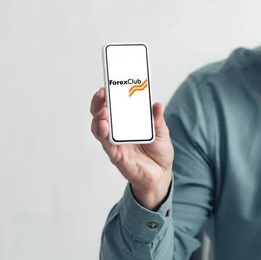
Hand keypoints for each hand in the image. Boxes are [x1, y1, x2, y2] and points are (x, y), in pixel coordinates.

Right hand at [90, 87, 173, 209]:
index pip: (111, 107)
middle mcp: (117, 132)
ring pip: (99, 129)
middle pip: (100, 115)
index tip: (107, 85)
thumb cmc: (158, 151)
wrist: (161, 174)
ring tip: (104, 111)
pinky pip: (107, 145)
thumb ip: (158, 119)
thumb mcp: (162, 132)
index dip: (106, 96)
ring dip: (99, 118)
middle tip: (102, 93)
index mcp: (126, 123)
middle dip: (98, 103)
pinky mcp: (117, 157)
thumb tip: (157, 104)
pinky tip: (105, 127)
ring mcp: (115, 144)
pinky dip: (104, 135)